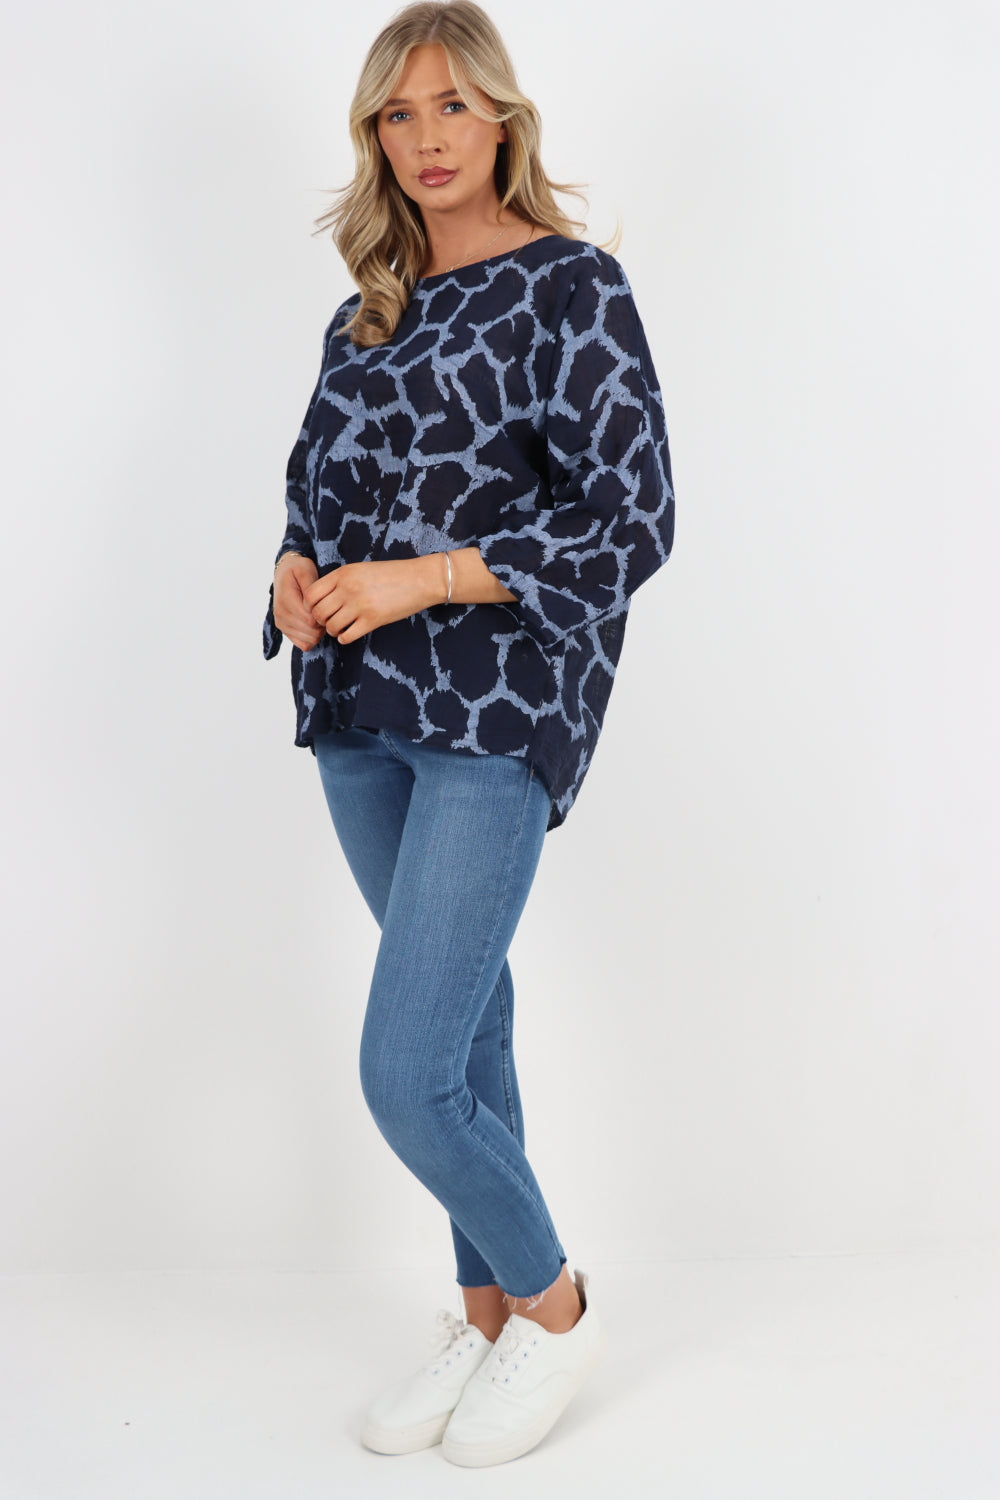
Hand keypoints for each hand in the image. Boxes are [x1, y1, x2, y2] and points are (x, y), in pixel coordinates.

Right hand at [273, 553, 323, 650]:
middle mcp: (280, 614)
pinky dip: (312, 638)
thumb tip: (315, 606)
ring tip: (321, 617)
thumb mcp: (306, 570)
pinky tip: (315, 625)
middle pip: (311, 633)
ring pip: (309, 641)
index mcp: (286, 600)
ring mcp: (281, 624)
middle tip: (327, 612)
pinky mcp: (284, 630)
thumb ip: (311, 587)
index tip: (327, 605)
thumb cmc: (298, 570)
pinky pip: (304, 645)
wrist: (284, 572)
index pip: (311, 620)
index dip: (324, 616)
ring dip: (319, 632)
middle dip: (323, 625)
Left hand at [305, 556, 445, 644]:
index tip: (320, 608)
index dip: (311, 605)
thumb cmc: (391, 574)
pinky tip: (351, 633)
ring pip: (330, 626)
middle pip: (318, 613)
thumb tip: (321, 599)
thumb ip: (340, 581)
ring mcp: (359, 605)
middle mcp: (347, 589)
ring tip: (342, 627)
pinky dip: (344, 638)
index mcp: (343, 573)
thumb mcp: (361, 569)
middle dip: (321, 620)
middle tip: (330, 620)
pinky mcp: (372, 620)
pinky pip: (346, 637)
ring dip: (333, 630)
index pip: (311, 594)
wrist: (420, 579)